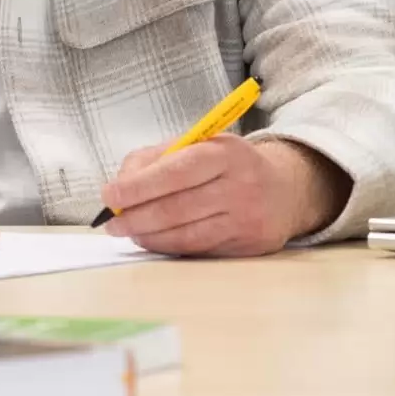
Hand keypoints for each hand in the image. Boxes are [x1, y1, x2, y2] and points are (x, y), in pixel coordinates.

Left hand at [99, 133, 349, 256]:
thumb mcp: (199, 145)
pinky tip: (153, 240)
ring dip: (149, 236)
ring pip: (186, 235)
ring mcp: (246, 220)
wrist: (285, 189)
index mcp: (226, 152)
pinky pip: (199, 250)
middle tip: (111, 222)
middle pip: (178, 208)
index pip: (176, 171)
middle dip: (137, 217)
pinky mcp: (247, 246)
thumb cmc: (229, 165)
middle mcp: (240, 186)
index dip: (139, 186)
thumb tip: (121, 184)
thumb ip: (157, 158)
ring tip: (128, 231)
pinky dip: (169, 247)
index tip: (109, 194)